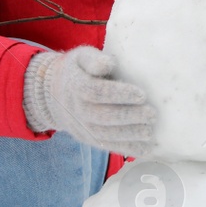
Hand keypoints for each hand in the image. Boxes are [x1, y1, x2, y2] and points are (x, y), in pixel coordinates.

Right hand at [22, 45, 156, 154]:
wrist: (54, 94)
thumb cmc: (78, 71)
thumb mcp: (81, 57)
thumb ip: (94, 59)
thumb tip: (108, 63)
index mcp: (76, 85)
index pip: (96, 92)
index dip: (119, 94)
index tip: (142, 95)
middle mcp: (77, 109)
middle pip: (102, 116)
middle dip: (129, 117)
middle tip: (151, 114)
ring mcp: (81, 126)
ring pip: (105, 134)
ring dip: (129, 135)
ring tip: (149, 132)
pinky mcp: (88, 138)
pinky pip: (106, 146)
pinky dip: (126, 149)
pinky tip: (144, 148)